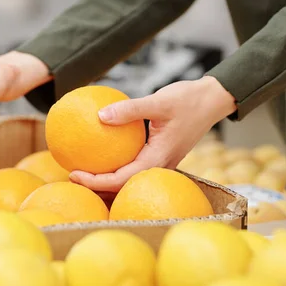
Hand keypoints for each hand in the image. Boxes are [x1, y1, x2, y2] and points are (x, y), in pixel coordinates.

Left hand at [70, 76, 235, 192]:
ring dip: (106, 178)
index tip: (74, 174)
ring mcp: (162, 162)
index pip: (120, 179)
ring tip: (83, 170)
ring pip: (129, 178)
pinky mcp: (161, 155)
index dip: (95, 181)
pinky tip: (103, 153)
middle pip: (122, 186)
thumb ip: (130, 110)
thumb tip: (99, 115)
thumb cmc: (189, 100)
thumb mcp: (158, 101)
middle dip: (96, 186)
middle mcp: (160, 166)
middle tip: (71, 176)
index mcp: (158, 159)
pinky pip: (135, 165)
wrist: (214, 99)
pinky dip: (117, 164)